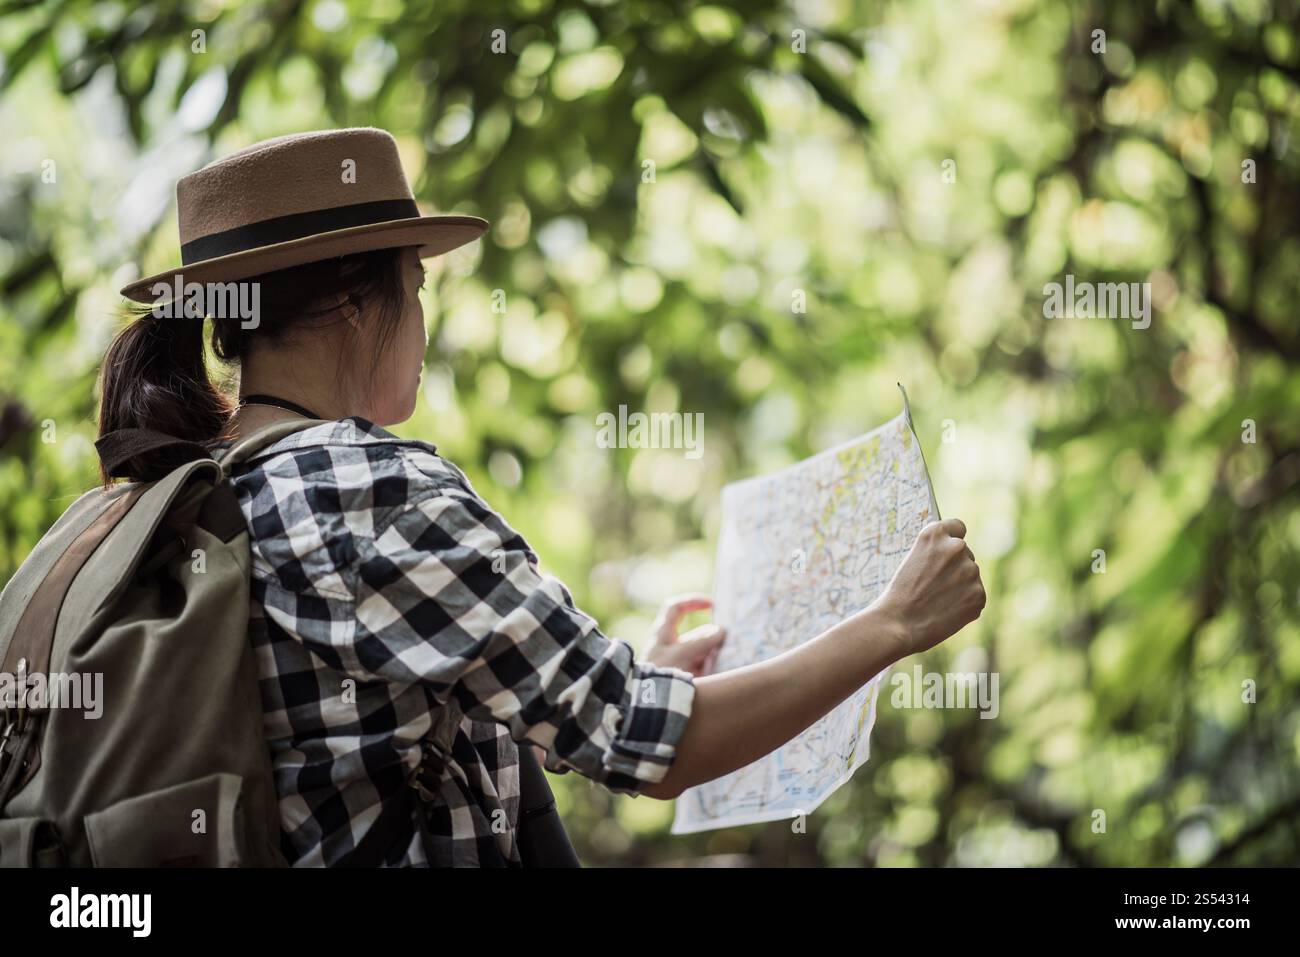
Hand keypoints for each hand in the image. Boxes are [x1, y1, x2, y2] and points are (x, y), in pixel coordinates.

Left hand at [643, 594, 726, 676]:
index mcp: (663, 634)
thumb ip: (701, 642)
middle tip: (734, 639)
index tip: (713, 604)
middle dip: (715, 635)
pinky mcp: (691, 678)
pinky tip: (730, 668)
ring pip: (706, 651)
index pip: (676, 608)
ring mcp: (682, 663)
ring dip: (719, 652)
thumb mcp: (679, 655)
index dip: (693, 601)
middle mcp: (673, 646)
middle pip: (699, 633)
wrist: (648, 708)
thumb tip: (721, 631)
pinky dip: (719, 667)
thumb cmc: (657, 676)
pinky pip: (708, 668)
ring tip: (734, 655)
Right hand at [870, 517, 985, 657]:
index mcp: (935, 534)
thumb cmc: (899, 594)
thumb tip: (959, 556)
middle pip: (965, 554)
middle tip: (934, 586)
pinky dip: (965, 604)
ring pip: (970, 576)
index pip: (957, 527)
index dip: (952, 538)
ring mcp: (970, 570)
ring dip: (960, 586)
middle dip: (954, 567)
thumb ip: (935, 552)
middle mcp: (956, 547)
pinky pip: (976, 596)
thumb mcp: (912, 559)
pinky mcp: (979, 594)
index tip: (948, 550)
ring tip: (937, 601)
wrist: (897, 624)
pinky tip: (946, 611)